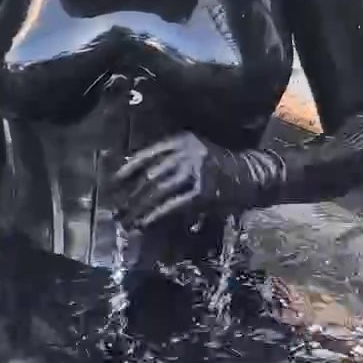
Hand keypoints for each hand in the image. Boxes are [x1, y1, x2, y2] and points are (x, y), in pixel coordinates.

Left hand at [114, 134, 255, 228]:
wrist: (248, 173)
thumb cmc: (217, 165)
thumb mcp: (194, 152)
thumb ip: (170, 160)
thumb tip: (138, 178)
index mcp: (181, 140)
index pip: (147, 154)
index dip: (129, 169)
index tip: (114, 181)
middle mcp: (186, 153)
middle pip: (150, 175)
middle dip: (131, 194)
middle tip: (117, 208)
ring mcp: (195, 171)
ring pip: (158, 191)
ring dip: (139, 207)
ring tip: (127, 219)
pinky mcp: (201, 192)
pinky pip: (172, 204)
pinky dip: (156, 214)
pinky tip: (145, 222)